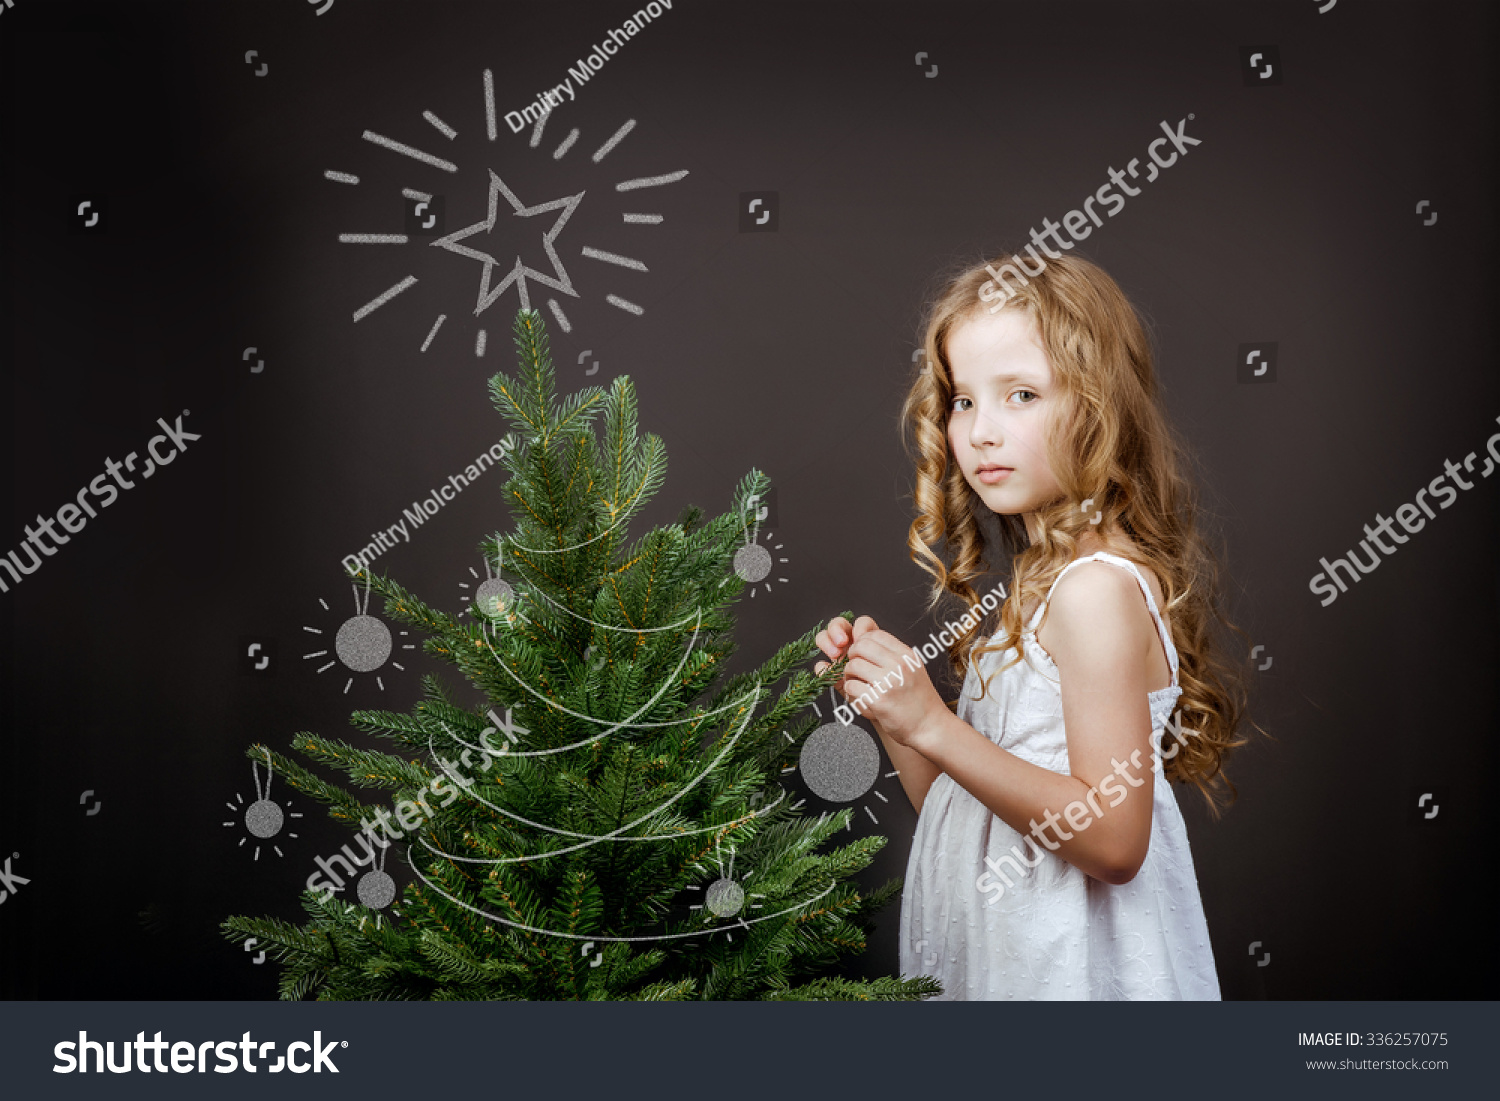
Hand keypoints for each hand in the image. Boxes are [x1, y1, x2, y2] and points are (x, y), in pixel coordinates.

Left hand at [813, 615, 945, 749]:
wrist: (930, 727)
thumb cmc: (920, 700)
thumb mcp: (914, 669)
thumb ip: (895, 656)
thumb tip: (868, 642)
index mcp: (907, 655)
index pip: (875, 634)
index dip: (863, 642)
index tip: (862, 655)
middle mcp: (899, 665)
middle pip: (861, 646)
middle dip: (853, 656)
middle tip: (855, 669)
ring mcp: (889, 682)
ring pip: (853, 665)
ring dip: (849, 675)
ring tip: (856, 683)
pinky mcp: (879, 700)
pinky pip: (852, 686)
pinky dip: (851, 691)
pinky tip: (859, 695)